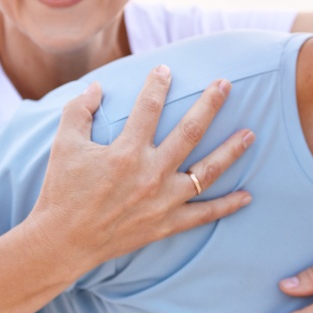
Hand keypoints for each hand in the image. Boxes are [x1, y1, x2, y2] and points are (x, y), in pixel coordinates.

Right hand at [26, 65, 254, 277]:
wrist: (62, 242)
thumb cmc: (62, 191)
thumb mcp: (64, 144)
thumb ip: (79, 111)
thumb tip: (96, 86)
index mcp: (125, 153)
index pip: (148, 109)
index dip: (157, 86)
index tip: (166, 69)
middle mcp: (151, 174)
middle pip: (190, 132)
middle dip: (209, 105)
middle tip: (225, 85)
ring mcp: (163, 201)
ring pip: (207, 172)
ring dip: (231, 151)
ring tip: (250, 134)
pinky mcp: (167, 225)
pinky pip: (204, 214)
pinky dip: (227, 206)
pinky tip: (247, 195)